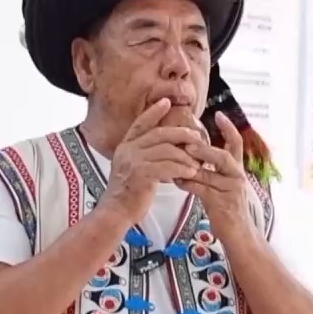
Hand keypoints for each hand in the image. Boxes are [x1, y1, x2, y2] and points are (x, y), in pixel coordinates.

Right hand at [100, 98, 206, 223]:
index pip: (141, 123)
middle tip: (197, 138)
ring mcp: (133, 161)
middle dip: (181, 134)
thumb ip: (144, 155)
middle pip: (159, 133)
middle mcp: (128, 150)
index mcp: (125, 146)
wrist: (116, 212)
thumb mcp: (131, 168)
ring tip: (197, 163)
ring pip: (166, 150)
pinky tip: (190, 173)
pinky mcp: (141, 174)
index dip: (154, 112)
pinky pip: (167, 167)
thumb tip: (164, 147)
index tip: (167, 101)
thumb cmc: (128, 193)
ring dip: (185, 156)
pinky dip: (181, 169)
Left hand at [176, 111, 251, 232]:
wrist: (239, 234)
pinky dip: (187, 183)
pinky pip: (201, 189)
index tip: (219, 114)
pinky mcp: (221, 203)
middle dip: (205, 148)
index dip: (229, 128)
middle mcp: (237, 177)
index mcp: (237, 170)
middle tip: (188, 143)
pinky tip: (177, 181)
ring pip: (209, 173)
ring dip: (190, 166)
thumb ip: (213, 170)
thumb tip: (193, 154)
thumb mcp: (224, 186)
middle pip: (224, 155)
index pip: (237, 144)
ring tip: (176, 160)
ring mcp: (231, 190)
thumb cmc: (227, 209)